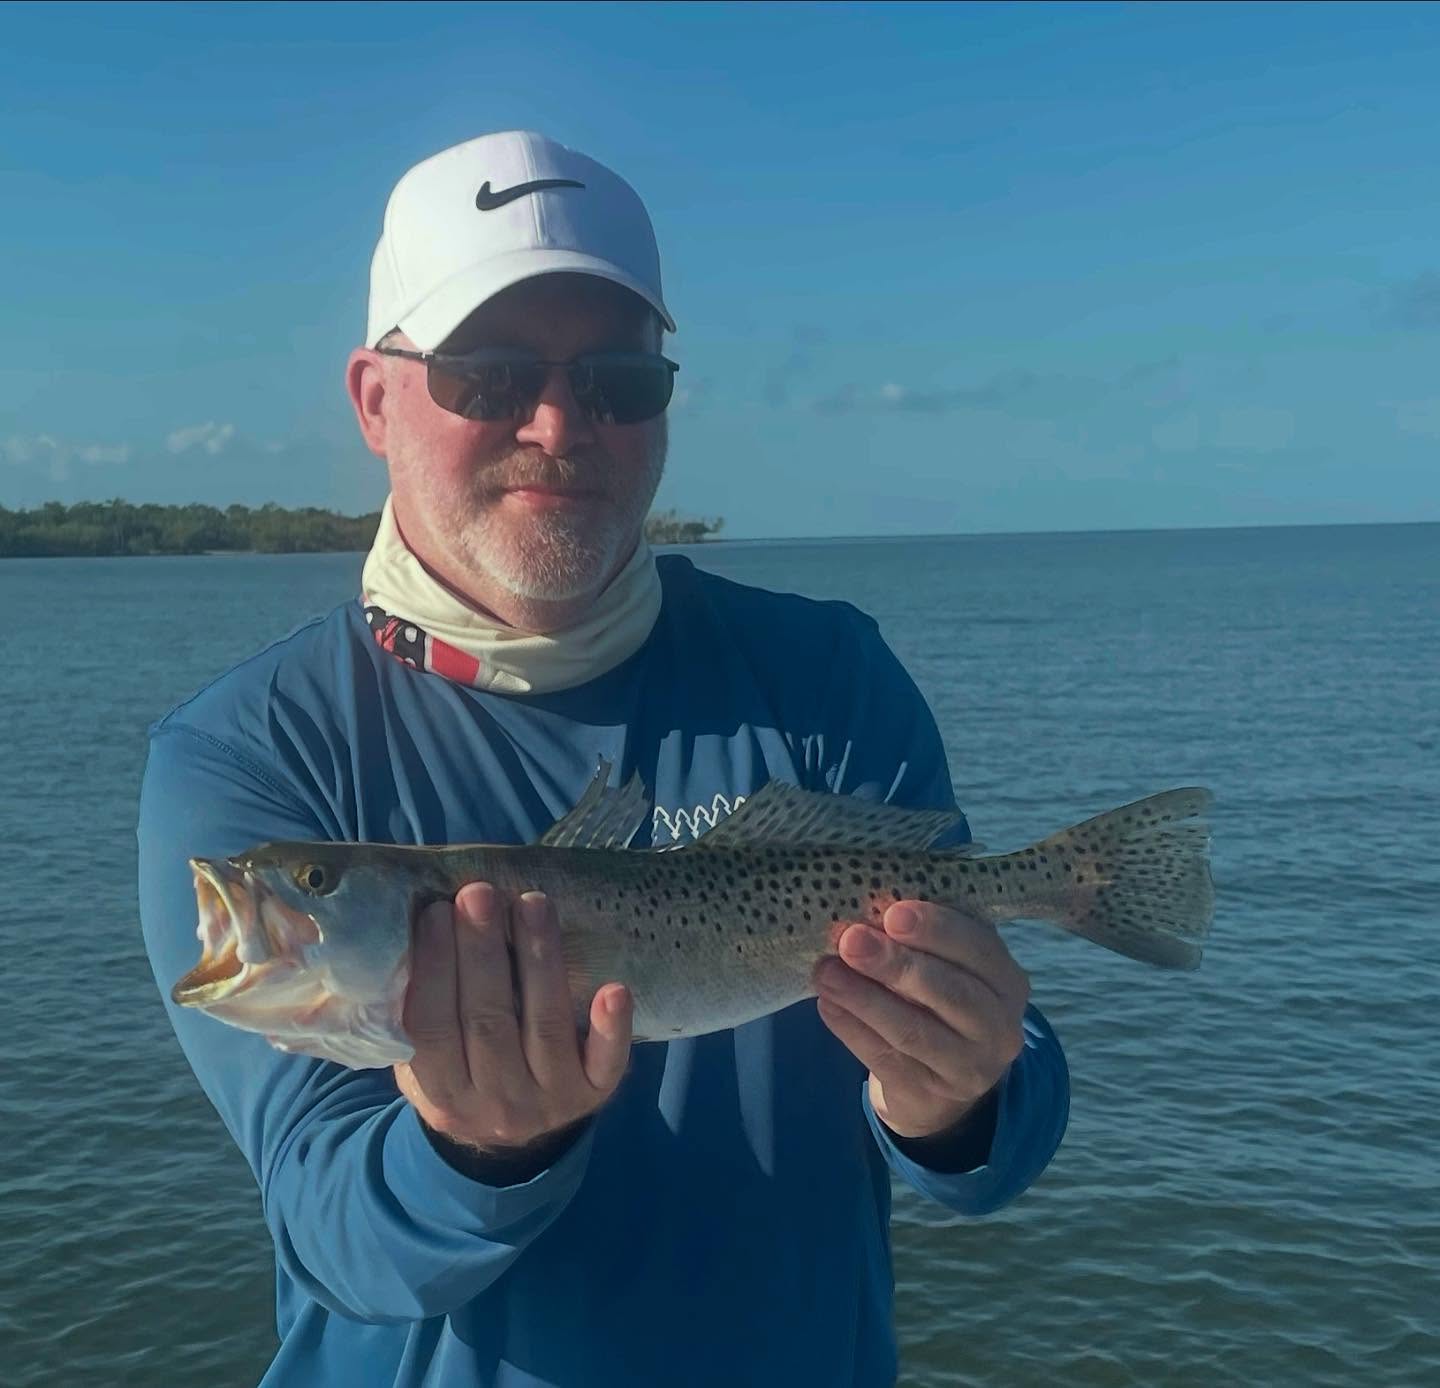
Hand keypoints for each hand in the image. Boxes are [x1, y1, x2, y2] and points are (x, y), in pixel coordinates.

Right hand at [394, 883, 632, 1152]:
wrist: (513, 1144)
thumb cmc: (462, 1071)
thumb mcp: (422, 1063)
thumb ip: (408, 1016)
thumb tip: (393, 937)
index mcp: (442, 1094)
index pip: (431, 1028)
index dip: (432, 968)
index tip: (435, 911)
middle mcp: (496, 1102)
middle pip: (488, 1020)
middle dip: (483, 952)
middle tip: (480, 894)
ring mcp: (549, 1100)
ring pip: (544, 1026)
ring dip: (540, 960)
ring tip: (533, 903)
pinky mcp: (595, 1092)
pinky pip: (607, 1063)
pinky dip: (610, 1028)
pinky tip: (614, 988)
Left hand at [813, 901, 1029, 1139]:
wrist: (939, 1085)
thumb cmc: (938, 1002)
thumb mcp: (947, 968)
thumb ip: (920, 943)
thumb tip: (866, 913)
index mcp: (1006, 981)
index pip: (980, 950)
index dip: (937, 929)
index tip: (892, 913)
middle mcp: (998, 1028)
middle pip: (950, 993)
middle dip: (895, 963)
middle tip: (850, 940)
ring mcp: (968, 1069)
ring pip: (913, 1031)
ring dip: (863, 997)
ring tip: (826, 972)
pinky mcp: (929, 1096)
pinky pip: (885, 1059)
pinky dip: (851, 1029)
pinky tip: (827, 1004)